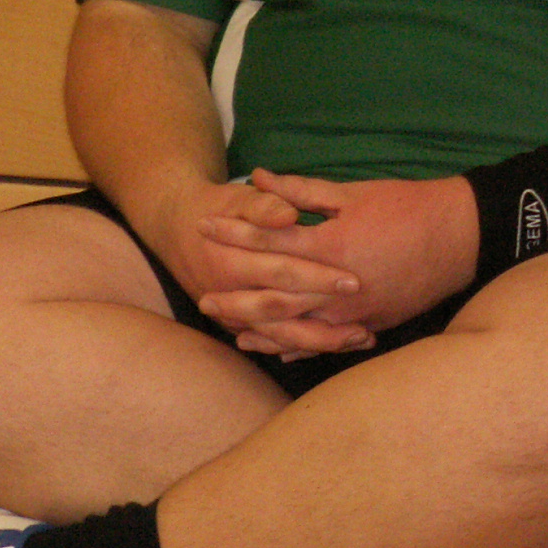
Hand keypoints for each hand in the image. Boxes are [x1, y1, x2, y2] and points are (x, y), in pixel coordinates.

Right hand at [136, 179, 366, 361]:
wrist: (180, 228)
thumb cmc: (221, 209)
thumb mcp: (239, 200)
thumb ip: (264, 205)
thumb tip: (288, 214)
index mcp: (231, 263)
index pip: (279, 274)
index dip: (316, 277)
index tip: (354, 280)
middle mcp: (229, 296)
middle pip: (281, 314)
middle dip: (325, 321)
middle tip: (367, 322)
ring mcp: (233, 316)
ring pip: (280, 338)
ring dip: (322, 342)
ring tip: (365, 337)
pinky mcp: (242, 325)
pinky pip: (276, 342)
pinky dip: (308, 347)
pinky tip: (344, 345)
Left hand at [195, 170, 480, 348]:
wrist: (461, 236)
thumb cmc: (409, 207)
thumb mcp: (354, 192)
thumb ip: (302, 190)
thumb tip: (261, 177)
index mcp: (330, 246)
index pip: (268, 243)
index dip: (233, 235)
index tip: (204, 230)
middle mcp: (337, 287)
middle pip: (273, 298)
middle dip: (235, 298)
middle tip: (204, 300)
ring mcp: (354, 312)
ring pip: (297, 329)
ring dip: (262, 331)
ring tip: (233, 331)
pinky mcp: (371, 325)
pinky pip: (327, 342)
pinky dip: (301, 347)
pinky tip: (281, 350)